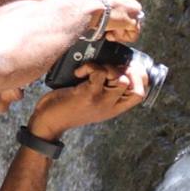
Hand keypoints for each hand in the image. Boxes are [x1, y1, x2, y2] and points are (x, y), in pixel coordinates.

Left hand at [26, 60, 149, 140]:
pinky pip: (99, 72)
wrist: (48, 123)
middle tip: (112, 67)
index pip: (141, 94)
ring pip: (122, 79)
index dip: (141, 78)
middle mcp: (111, 105)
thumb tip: (111, 67)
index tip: (126, 68)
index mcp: (114, 107)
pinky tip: (79, 73)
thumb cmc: (66, 109)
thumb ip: (104, 91)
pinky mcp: (88, 94)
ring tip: (95, 70)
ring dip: (110, 68)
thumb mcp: (92, 104)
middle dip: (130, 71)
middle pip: (138, 88)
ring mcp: (101, 100)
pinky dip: (90, 67)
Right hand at [68, 0, 144, 42]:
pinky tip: (111, 36)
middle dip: (117, 15)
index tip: (101, 11)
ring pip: (131, 16)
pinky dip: (124, 36)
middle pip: (125, 3)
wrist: (81, 6)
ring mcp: (128, 2)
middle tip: (105, 23)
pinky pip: (134, 30)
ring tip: (108, 31)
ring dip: (120, 26)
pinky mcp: (132, 16)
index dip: (108, 3)